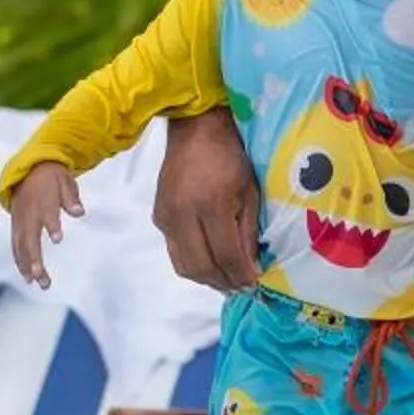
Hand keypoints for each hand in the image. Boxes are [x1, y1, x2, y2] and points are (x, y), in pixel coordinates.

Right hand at [7, 162, 81, 285]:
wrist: (27, 171)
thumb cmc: (50, 178)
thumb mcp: (64, 181)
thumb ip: (71, 197)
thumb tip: (79, 211)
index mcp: (42, 201)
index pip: (48, 214)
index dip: (52, 225)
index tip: (58, 238)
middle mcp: (28, 214)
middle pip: (30, 237)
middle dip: (33, 257)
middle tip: (40, 274)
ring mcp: (19, 222)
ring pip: (21, 246)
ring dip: (27, 265)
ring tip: (38, 282)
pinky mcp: (15, 227)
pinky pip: (16, 246)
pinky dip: (20, 261)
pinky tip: (28, 278)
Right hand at [153, 107, 259, 290]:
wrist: (195, 128)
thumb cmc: (231, 155)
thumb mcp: (250, 192)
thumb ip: (248, 233)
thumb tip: (251, 268)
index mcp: (211, 205)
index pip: (226, 256)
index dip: (241, 276)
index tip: (254, 284)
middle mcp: (183, 215)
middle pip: (201, 268)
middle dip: (224, 282)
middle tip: (242, 286)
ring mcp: (166, 217)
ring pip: (184, 266)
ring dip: (207, 278)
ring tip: (227, 278)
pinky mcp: (158, 217)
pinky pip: (175, 251)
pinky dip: (193, 263)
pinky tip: (210, 260)